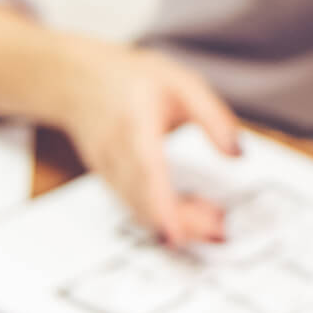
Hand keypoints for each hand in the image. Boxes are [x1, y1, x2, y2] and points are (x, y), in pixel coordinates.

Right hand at [61, 44, 240, 246]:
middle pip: (143, 197)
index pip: (146, 169)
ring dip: (175, 223)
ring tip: (213, 224)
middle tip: (219, 230)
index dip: (160, 204)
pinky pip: (133, 204)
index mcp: (134, 122)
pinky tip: (190, 214)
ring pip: (137, 207)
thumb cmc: (131, 79)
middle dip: (180, 222)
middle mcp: (115, 151)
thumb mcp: (183, 83)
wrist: (75, 79)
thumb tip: (237, 153)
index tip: (177, 233)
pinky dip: (161, 215)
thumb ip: (213, 117)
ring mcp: (107, 169)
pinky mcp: (108, 179)